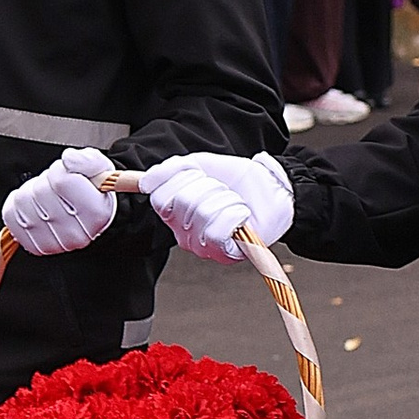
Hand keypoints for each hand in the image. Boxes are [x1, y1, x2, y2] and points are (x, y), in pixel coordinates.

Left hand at [3, 147, 121, 256]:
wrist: (86, 214)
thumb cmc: (91, 191)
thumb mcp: (98, 167)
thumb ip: (88, 160)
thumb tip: (69, 159)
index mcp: (95, 213)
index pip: (62, 181)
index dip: (60, 169)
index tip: (67, 173)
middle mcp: (77, 233)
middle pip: (41, 191)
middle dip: (45, 180)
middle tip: (56, 186)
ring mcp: (55, 243)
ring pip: (23, 202)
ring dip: (30, 192)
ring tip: (46, 195)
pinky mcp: (36, 246)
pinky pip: (10, 215)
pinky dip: (16, 205)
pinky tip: (33, 206)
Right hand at [142, 150, 294, 264]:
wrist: (272, 189)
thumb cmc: (239, 181)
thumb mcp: (201, 165)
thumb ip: (172, 169)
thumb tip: (146, 180)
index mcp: (175, 212)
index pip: (160, 197)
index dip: (182, 178)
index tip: (200, 173)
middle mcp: (184, 233)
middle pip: (182, 203)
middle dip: (209, 186)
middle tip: (223, 188)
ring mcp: (203, 246)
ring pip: (202, 215)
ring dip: (225, 199)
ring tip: (235, 201)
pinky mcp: (224, 254)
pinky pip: (218, 233)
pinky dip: (235, 215)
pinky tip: (242, 215)